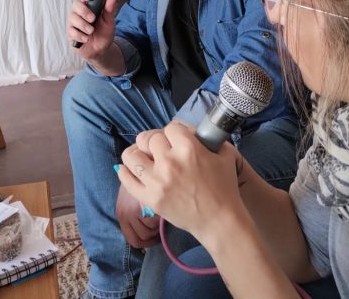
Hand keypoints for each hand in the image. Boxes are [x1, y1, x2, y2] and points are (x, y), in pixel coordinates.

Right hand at [67, 0, 117, 58]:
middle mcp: (80, 12)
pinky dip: (79, 35)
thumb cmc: (104, 33)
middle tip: (92, 18)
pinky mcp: (71, 33)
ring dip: (83, 24)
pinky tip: (86, 39)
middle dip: (84, 11)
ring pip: (72, 17)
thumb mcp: (109, 22)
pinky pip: (71, 31)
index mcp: (90, 6)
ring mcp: (74, 22)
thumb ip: (109, 10)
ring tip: (91, 31)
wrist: (100, 50)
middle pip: (76, 4)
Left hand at [117, 121, 241, 237]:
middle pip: (148, 138)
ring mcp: (156, 180)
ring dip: (136, 153)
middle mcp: (169, 161)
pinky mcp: (149, 198)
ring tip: (142, 157)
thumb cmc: (224, 187)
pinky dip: (125, 171)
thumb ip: (208, 138)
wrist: (218, 220)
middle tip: (159, 149)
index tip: (175, 138)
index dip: (174, 131)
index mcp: (188, 148)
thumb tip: (190, 130)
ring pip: (131, 155)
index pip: (170, 127)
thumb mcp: (224, 155)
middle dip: (154, 141)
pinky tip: (130, 169)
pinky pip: (126, 179)